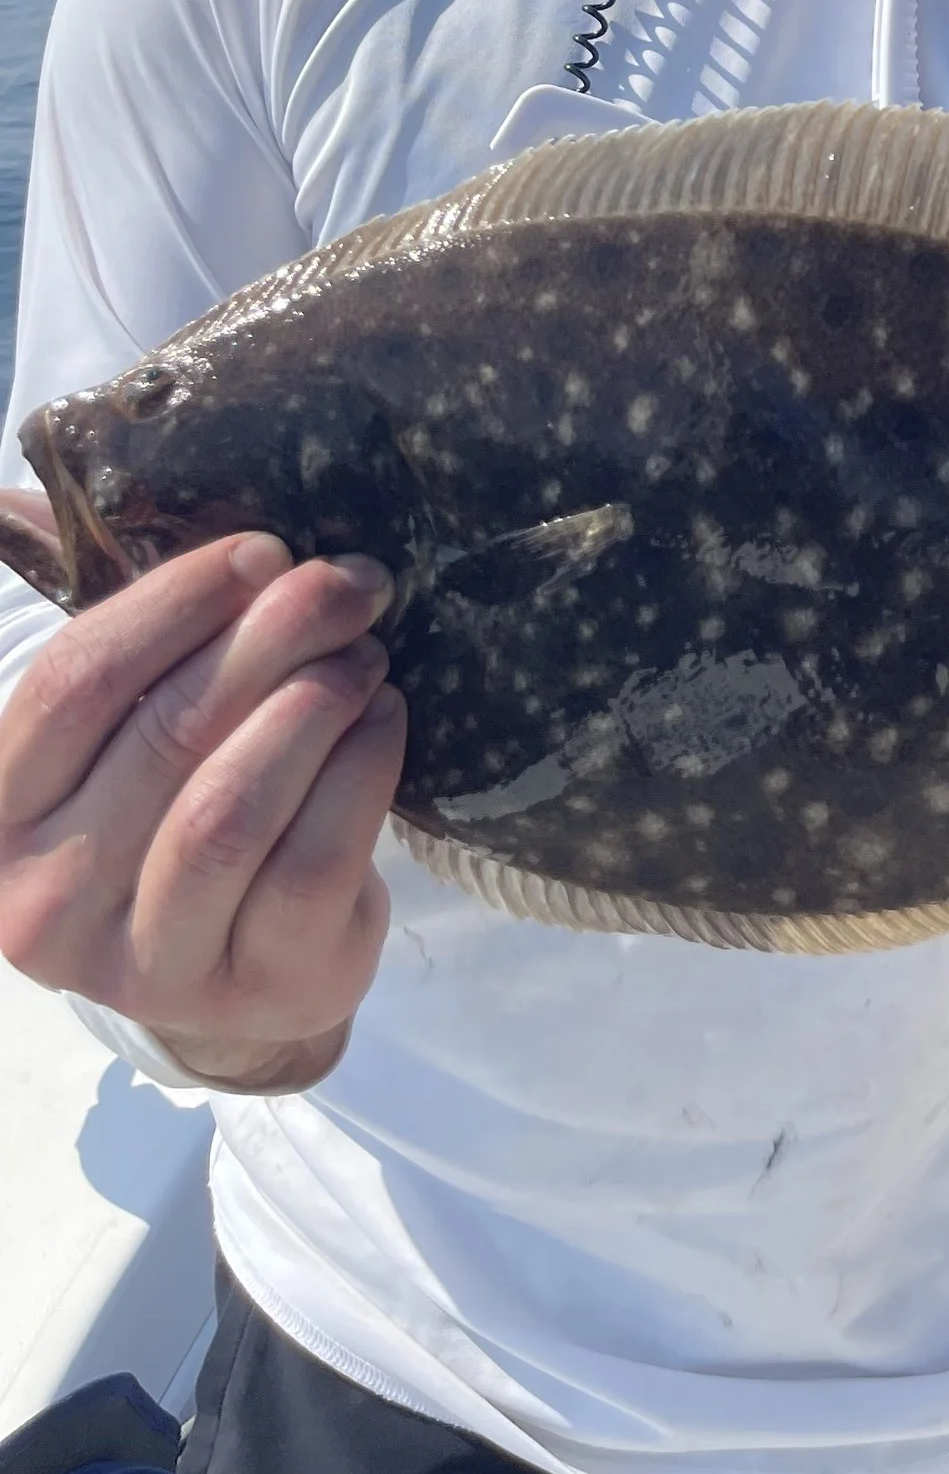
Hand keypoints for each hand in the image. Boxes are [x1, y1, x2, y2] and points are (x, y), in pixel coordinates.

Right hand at [0, 533, 406, 1091]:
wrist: (253, 959)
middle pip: (167, 731)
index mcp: (1, 816)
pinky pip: (318, 856)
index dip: (175, 602)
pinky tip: (384, 720)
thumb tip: (19, 488)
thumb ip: (101, 624)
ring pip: (235, 801)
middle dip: (274, 635)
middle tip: (346, 582)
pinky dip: (364, 767)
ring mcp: (148, 961)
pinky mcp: (256, 985)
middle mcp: (49, 901)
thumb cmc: (179, 804)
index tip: (260, 551)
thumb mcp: (124, 727)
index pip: (72, 684)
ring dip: (318, 700)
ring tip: (366, 652)